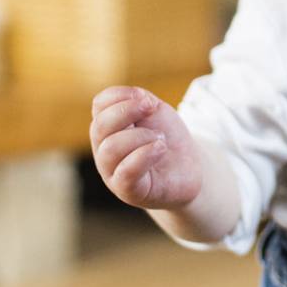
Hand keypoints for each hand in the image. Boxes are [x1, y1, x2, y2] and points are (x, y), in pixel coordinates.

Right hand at [90, 86, 203, 211]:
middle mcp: (103, 150)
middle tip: (152, 110)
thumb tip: (135, 97)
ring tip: (160, 139)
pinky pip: (126, 173)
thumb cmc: (166, 140)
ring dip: (141, 136)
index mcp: (107, 128)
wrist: (187, 170)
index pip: (99, 105)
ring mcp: (112, 172)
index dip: (122, 95)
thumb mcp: (155, 112)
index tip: (148, 100)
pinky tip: (160, 149)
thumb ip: (140, 100)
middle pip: (99, 126)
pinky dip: (145, 155)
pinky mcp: (128, 191)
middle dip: (128, 111)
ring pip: (110, 148)